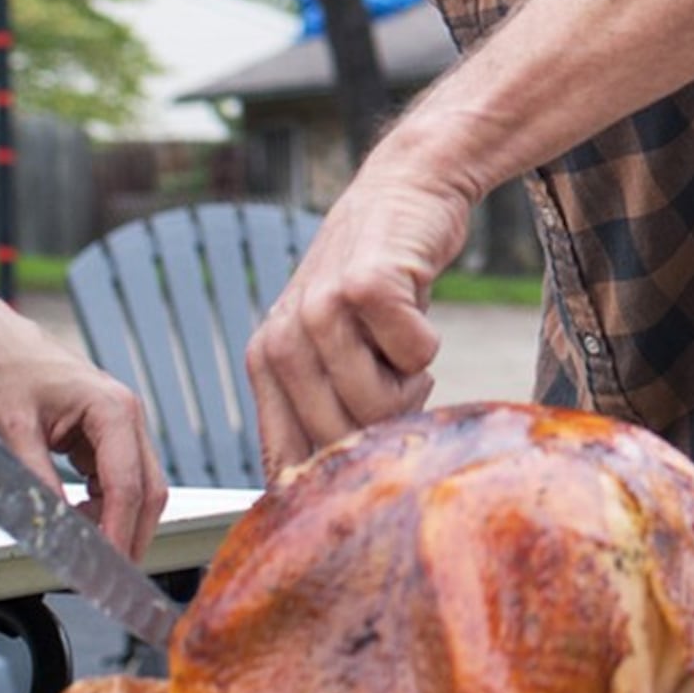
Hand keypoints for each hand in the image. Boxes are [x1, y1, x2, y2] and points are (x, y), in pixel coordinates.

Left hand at [0, 323, 166, 558]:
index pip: (128, 485)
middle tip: (105, 576)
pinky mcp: (106, 436)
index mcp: (112, 409)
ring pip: (138, 489)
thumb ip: (37, 482)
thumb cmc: (5, 370)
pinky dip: (104, 507)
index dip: (118, 532)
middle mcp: (127, 417)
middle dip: (130, 535)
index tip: (104, 567)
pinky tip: (78, 519)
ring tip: (81, 546)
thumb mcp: (12, 432)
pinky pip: (118, 481)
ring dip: (116, 522)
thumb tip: (54, 528)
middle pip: (148, 491)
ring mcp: (120, 427)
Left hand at [246, 171, 463, 474]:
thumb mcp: (331, 345)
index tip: (365, 488)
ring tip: (401, 341)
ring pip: (378, 405)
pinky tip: (412, 306)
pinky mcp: (365, 288)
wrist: (403, 191)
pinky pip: (416, 357)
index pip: (286, 461)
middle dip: (386, 420)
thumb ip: (322, 408)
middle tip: (395, 375)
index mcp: (265, 366)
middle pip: (342, 440)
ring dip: (411, 381)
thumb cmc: (375, 283)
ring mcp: (318, 312)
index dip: (329, 486)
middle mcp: (280, 342)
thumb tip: (331, 500)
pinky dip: (428, 341)